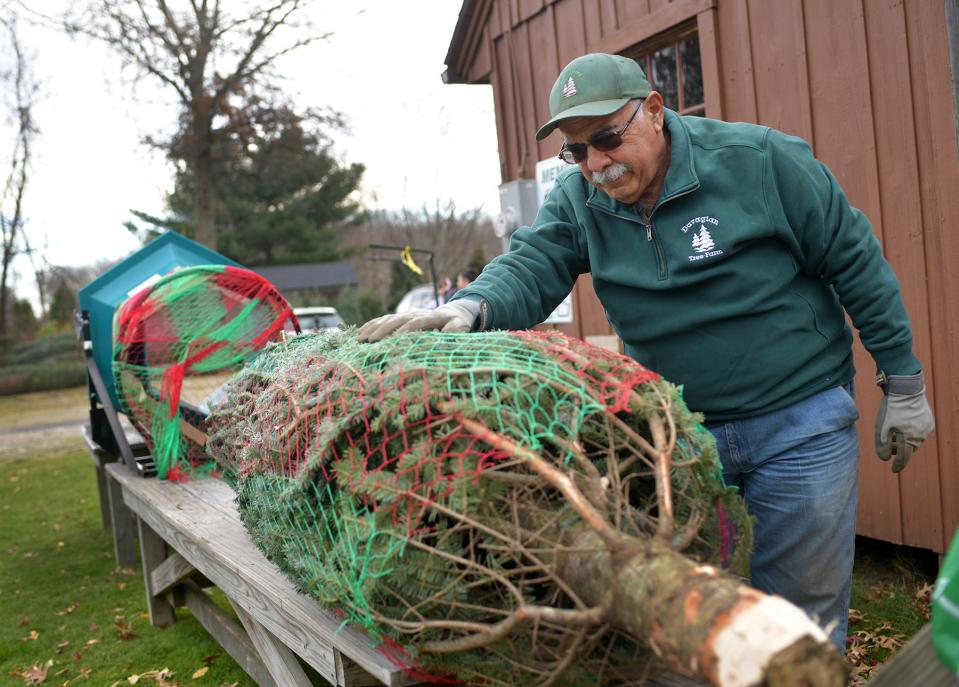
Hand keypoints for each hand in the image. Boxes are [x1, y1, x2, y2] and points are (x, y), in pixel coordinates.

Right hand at [357, 300, 477, 342]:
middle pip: (398, 320)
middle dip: (384, 329)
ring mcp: (407, 314)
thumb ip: (456, 329)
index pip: (418, 322)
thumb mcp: (462, 326)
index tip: (396, 337)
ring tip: (360, 339)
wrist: (453, 311)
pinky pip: (383, 320)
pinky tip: (360, 333)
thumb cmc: (458, 323)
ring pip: (387, 319)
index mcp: (432, 317)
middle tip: (370, 341)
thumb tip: (448, 334)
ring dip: (373, 328)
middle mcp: (417, 313)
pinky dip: (371, 325)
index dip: (407, 329)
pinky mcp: (401, 317)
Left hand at [875, 371, 934, 472]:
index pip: (903, 457)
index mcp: (909, 439)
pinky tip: (904, 422)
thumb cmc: (892, 408)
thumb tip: (884, 458)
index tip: (893, 470)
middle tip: (889, 440)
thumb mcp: (882, 426)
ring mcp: (927, 429)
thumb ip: (882, 444)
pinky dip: (911, 430)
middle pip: (908, 448)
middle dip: (899, 448)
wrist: (906, 390)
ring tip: (896, 429)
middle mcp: (921, 436)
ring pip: (915, 440)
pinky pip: (919, 431)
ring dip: (906, 439)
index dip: (898, 465)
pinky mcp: (929, 421)